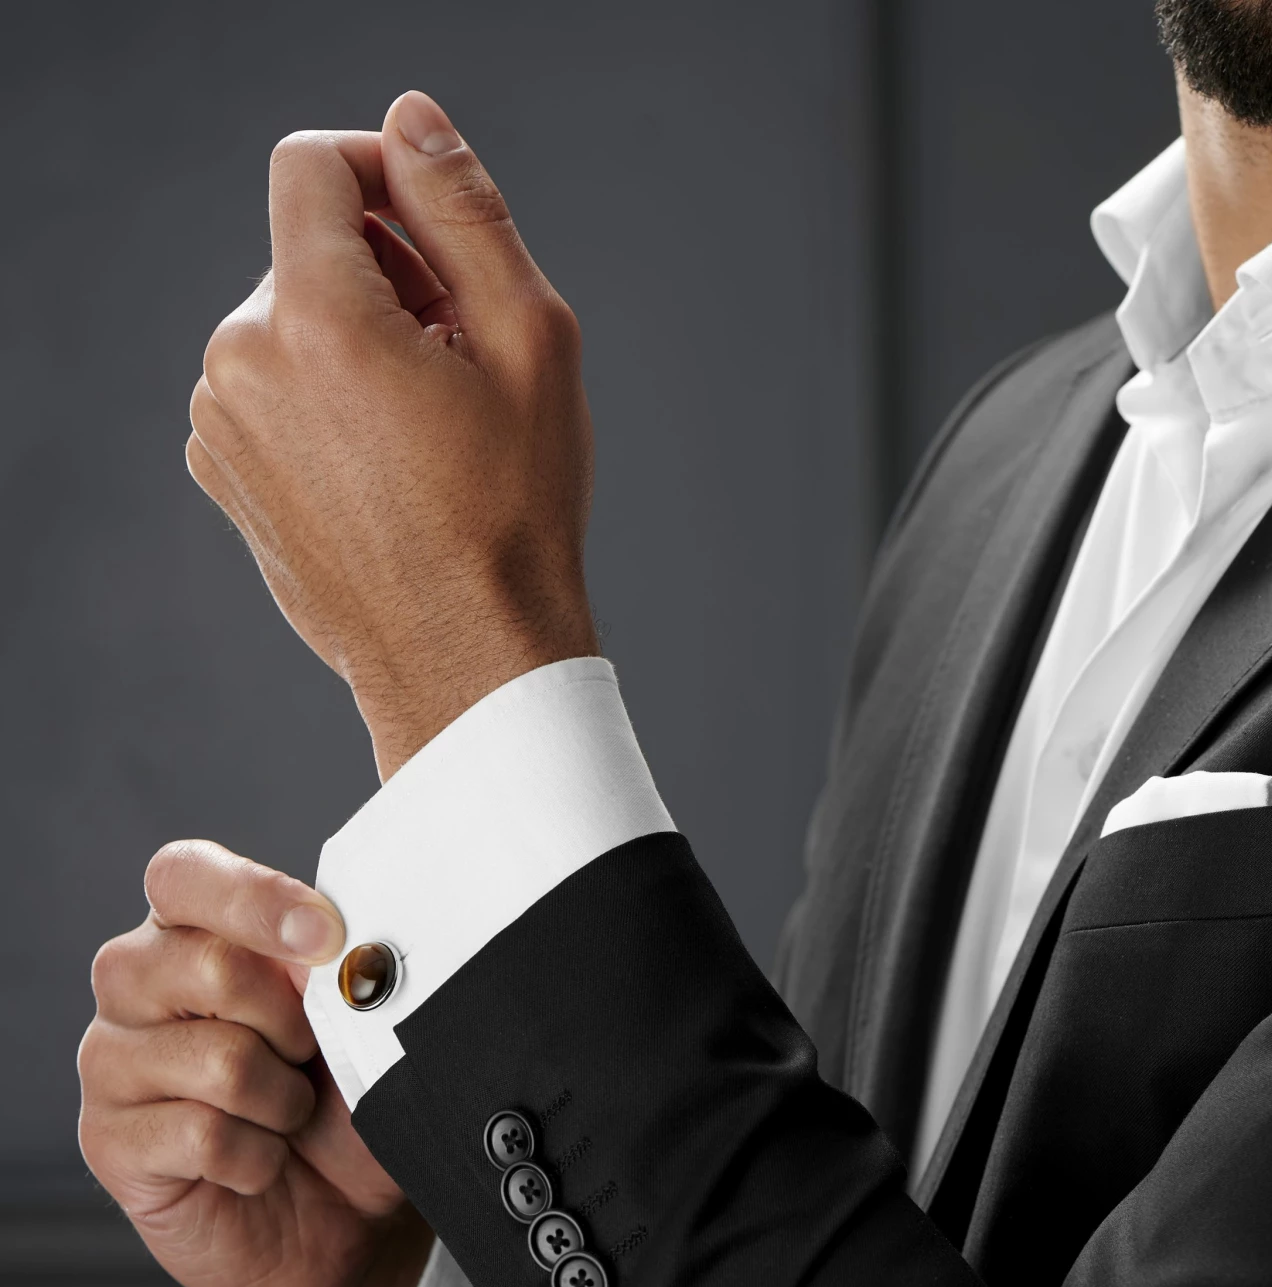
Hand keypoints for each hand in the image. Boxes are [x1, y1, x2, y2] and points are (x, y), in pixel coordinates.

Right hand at [79, 840, 431, 1286]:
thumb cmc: (348, 1099)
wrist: (345, 1214)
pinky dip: (258, 1155)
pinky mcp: (108, 1141)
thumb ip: (343, 971)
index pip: (184, 875)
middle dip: (292, 1019)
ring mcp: (113, 1061)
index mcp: (196, 928)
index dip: (254, 899)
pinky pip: (202, 1135)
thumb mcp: (363, 1023)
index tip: (326, 936)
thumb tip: (338, 947)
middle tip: (311, 1053)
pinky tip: (259, 1160)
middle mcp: (138, 983)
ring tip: (287, 1112)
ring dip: (282, 1097)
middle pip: (206, 963)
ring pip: (215, 1058)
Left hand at [185, 91, 597, 778]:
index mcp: (314, 320)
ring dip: (360, 343)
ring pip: (291, 324)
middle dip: (387, 280)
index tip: (438, 238)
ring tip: (429, 430)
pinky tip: (390, 468)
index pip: (310, 164)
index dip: (385, 174)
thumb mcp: (530, 343)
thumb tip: (413, 124)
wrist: (467, 656)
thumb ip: (465, 213)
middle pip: (307, 250)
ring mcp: (221, 426)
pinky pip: (273, 390)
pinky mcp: (225, 473)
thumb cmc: (514, 513)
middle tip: (462, 368)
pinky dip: (328, 400)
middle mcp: (240, 363)